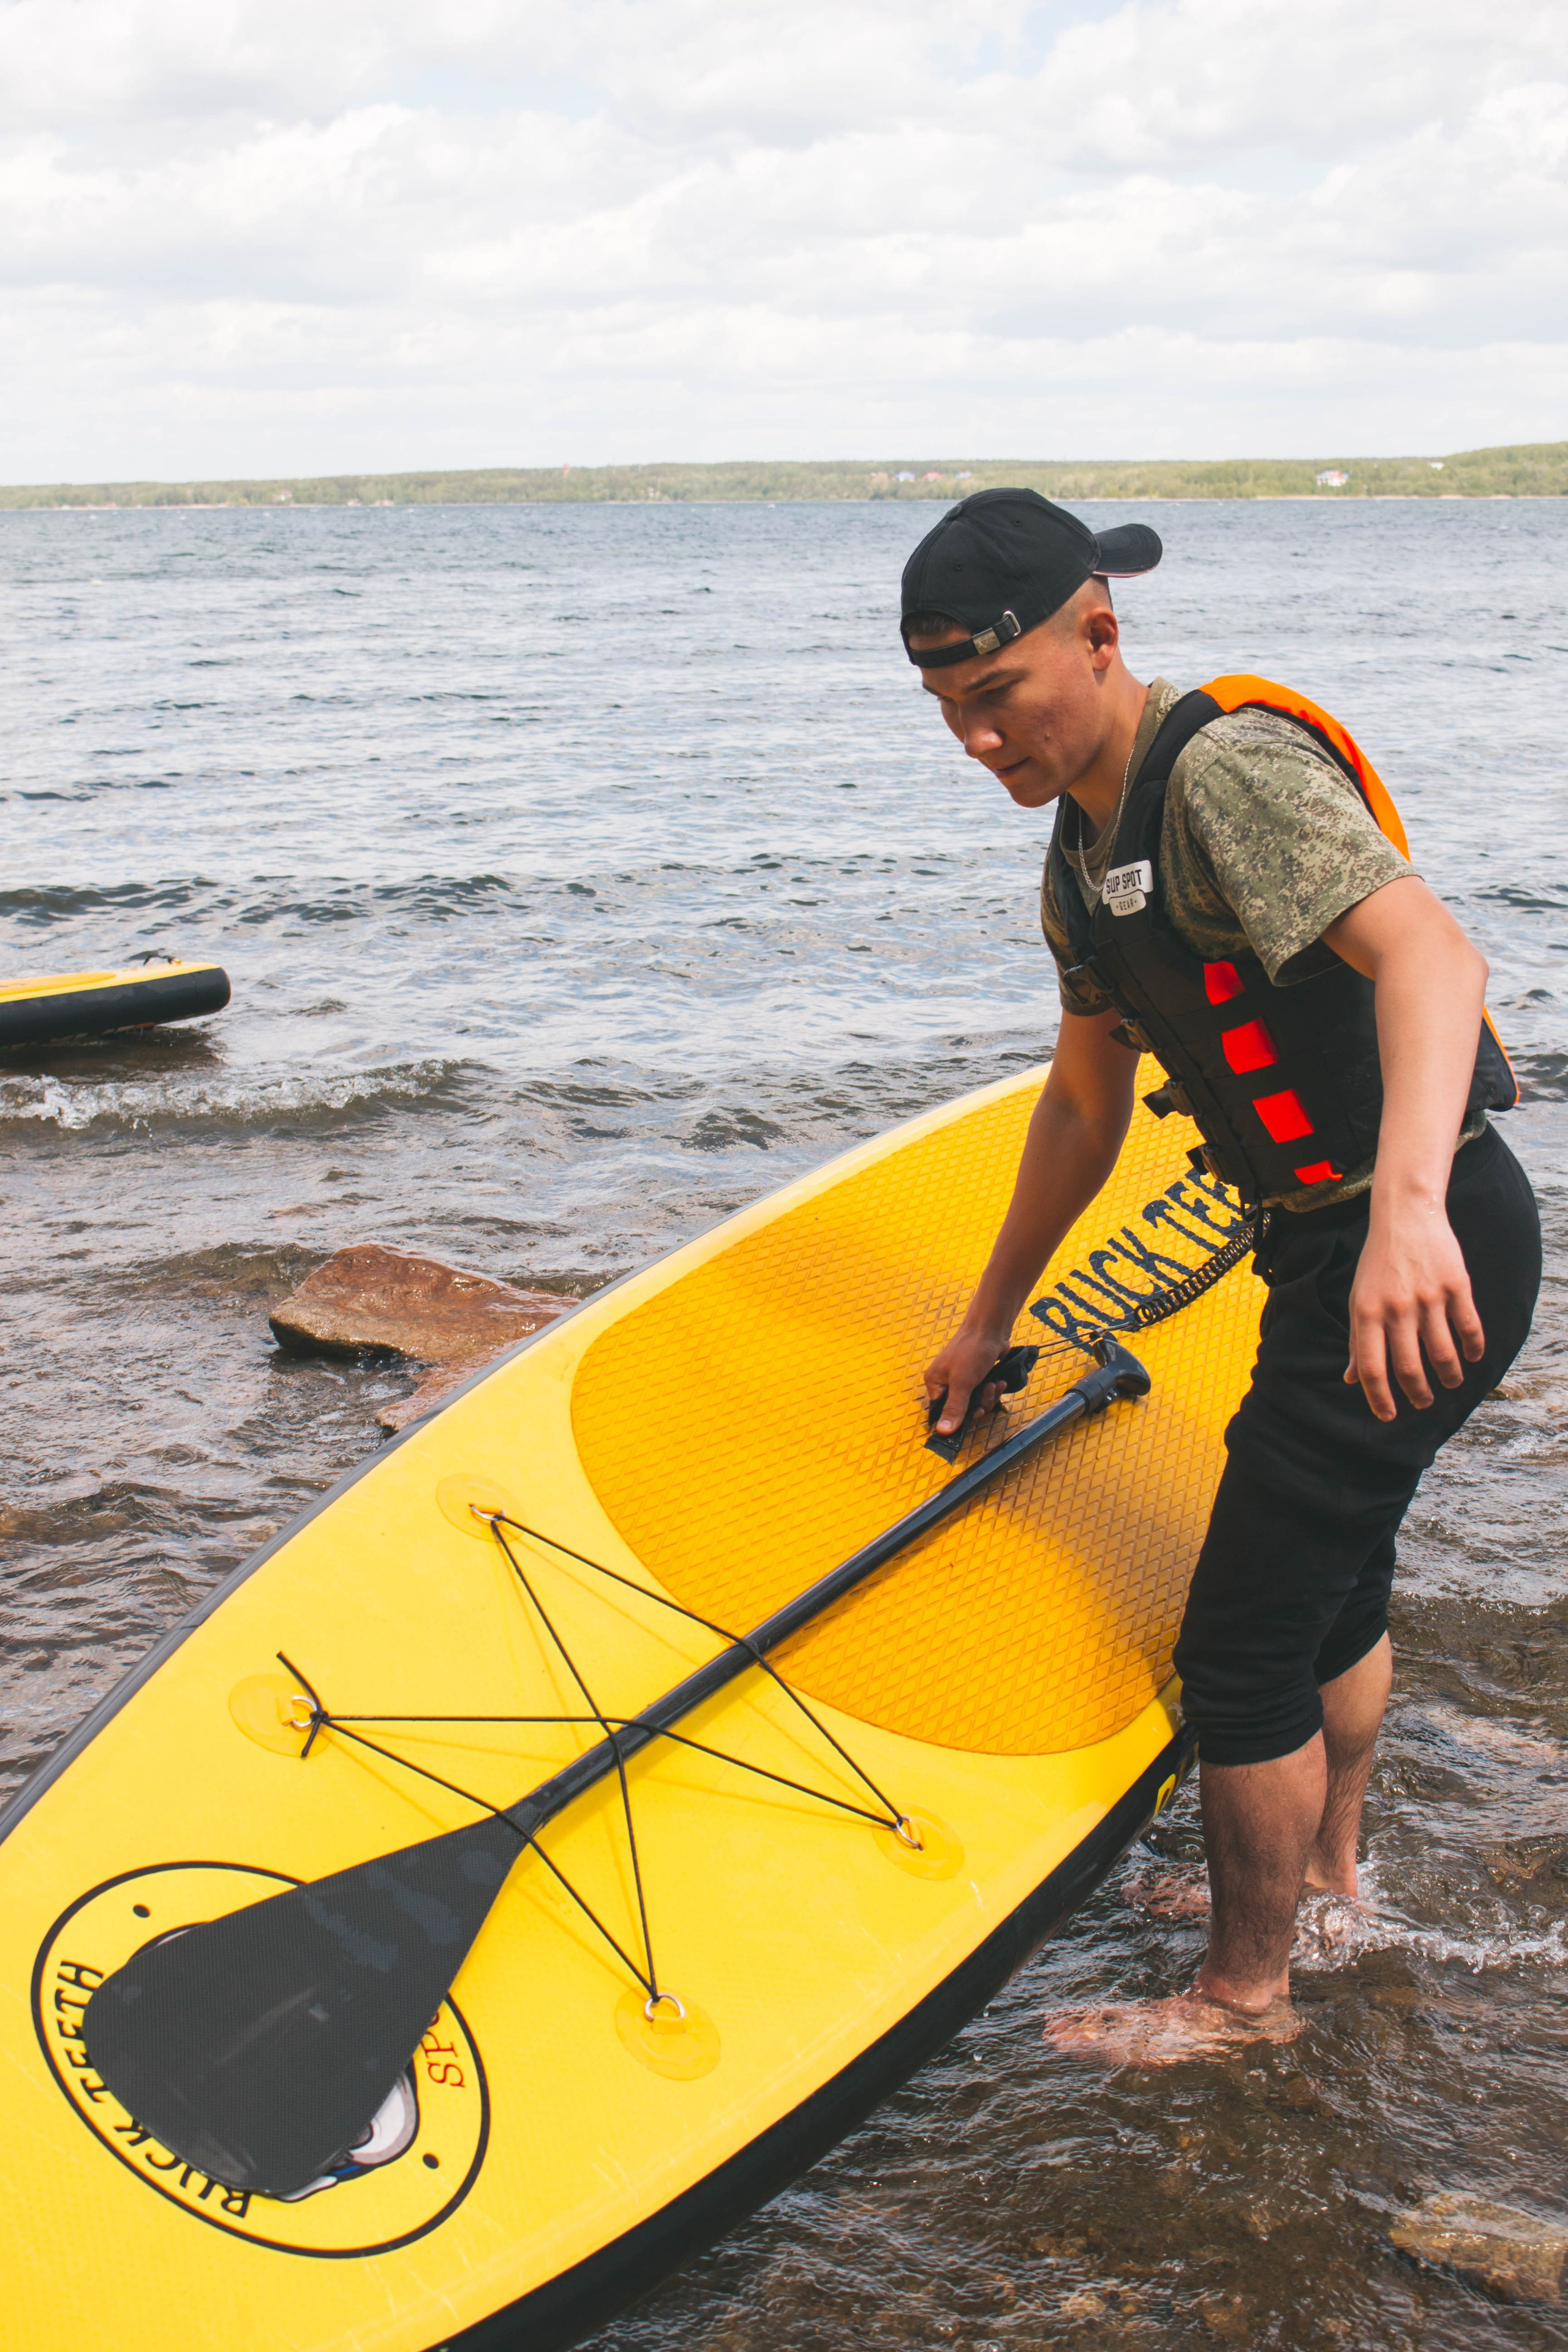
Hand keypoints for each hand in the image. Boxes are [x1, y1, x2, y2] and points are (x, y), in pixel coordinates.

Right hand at [924, 1328, 1011, 1436]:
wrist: (991, 1329)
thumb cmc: (972, 1350)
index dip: (959, 1418)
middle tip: (986, 1393)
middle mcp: (947, 1382)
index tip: (975, 1415)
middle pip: (962, 1409)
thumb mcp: (962, 1383)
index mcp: (936, 1383)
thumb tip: (943, 1432)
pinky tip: (999, 1381)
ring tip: (993, 1384)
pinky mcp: (977, 1376)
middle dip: (979, 1404)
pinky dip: (993, 1389)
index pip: (943, 1412)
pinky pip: (984, 1393)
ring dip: (988, 1396)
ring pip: (976, 1402)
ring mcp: (963, 1379)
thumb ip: (954, 1408)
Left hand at [1345, 1202, 1483, 1420]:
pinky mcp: (1455, 1285)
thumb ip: (1357, 1340)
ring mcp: (1427, 1296)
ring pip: (1442, 1352)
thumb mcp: (1359, 1299)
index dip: (1379, 1398)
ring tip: (1450, 1382)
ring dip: (1448, 1375)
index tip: (1388, 1416)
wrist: (1405, 1216)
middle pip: (1408, 1366)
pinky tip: (1472, 1357)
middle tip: (1423, 1403)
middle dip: (1417, 1393)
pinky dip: (1473, 1348)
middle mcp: (1396, 1308)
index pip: (1371, 1367)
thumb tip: (1351, 1380)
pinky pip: (1468, 1326)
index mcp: (1367, 1312)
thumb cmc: (1378, 1263)